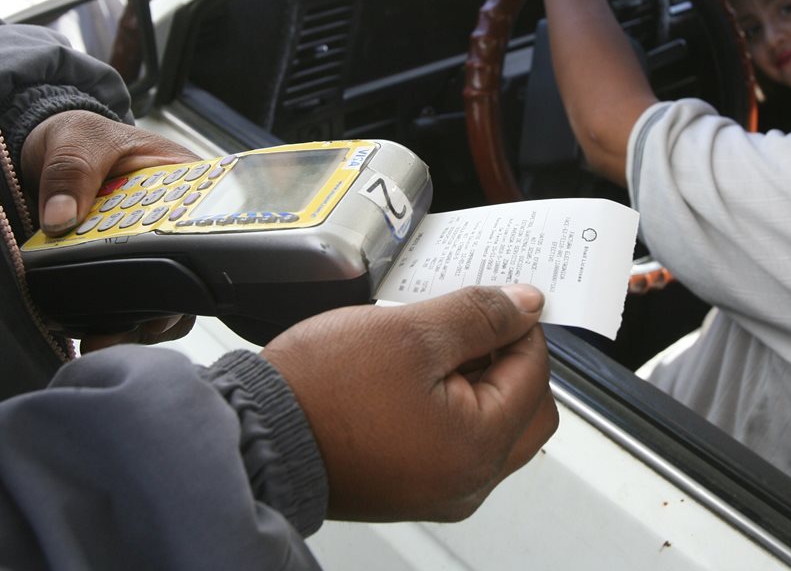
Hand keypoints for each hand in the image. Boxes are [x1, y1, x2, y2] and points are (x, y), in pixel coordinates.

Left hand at [20, 110, 200, 349]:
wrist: (44, 152)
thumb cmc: (77, 134)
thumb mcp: (75, 139)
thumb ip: (70, 172)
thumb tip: (61, 217)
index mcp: (183, 181)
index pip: (208, 223)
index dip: (201, 257)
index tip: (182, 283)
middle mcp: (174, 220)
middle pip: (192, 271)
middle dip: (169, 305)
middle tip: (145, 326)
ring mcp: (150, 249)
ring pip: (165, 296)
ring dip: (141, 321)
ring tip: (109, 339)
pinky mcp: (122, 268)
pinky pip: (130, 302)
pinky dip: (117, 321)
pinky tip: (95, 334)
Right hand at [262, 285, 557, 521]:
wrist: (255, 435)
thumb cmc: (322, 391)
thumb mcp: (412, 332)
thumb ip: (480, 314)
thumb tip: (526, 305)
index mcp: (478, 448)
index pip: (536, 373)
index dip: (520, 326)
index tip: (498, 299)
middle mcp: (467, 482)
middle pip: (527, 408)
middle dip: (509, 358)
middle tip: (472, 322)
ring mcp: (439, 490)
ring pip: (493, 425)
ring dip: (480, 380)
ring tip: (436, 345)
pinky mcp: (411, 486)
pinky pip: (456, 441)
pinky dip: (452, 405)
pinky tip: (417, 374)